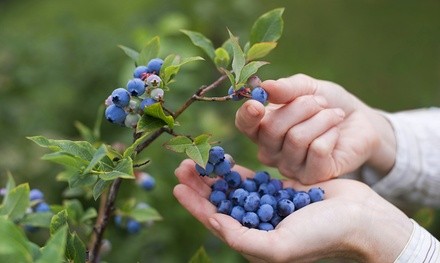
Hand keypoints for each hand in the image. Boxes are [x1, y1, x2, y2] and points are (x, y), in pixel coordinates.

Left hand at [173, 159, 411, 262]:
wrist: (360, 219)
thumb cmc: (323, 236)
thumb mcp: (280, 246)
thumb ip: (244, 239)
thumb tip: (214, 223)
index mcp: (255, 242)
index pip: (216, 221)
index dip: (195, 205)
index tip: (177, 186)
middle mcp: (258, 225)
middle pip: (221, 202)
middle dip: (200, 185)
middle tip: (183, 165)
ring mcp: (269, 206)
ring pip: (233, 189)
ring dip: (215, 175)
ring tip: (198, 159)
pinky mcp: (281, 190)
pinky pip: (253, 179)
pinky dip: (237, 171)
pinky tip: (224, 161)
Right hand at [235, 74, 395, 183]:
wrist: (359, 121)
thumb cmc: (327, 104)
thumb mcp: (307, 88)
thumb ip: (287, 88)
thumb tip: (265, 87)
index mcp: (262, 128)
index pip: (244, 125)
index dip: (247, 116)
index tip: (257, 104)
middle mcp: (271, 151)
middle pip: (272, 129)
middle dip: (301, 107)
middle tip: (321, 102)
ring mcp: (290, 167)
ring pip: (296, 139)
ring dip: (321, 119)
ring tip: (333, 115)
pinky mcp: (312, 177)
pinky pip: (317, 151)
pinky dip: (331, 134)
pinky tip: (336, 133)